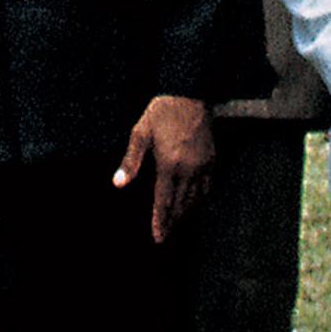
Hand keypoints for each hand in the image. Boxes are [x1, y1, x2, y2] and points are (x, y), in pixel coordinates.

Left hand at [116, 95, 213, 243]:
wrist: (188, 94)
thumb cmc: (160, 113)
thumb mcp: (140, 134)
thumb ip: (130, 162)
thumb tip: (118, 184)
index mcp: (169, 165)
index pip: (164, 201)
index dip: (160, 221)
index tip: (158, 237)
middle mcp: (188, 169)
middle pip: (181, 204)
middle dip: (172, 222)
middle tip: (165, 236)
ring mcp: (203, 165)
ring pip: (195, 198)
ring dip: (186, 213)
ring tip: (176, 224)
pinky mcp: (212, 159)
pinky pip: (208, 186)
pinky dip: (200, 198)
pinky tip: (194, 203)